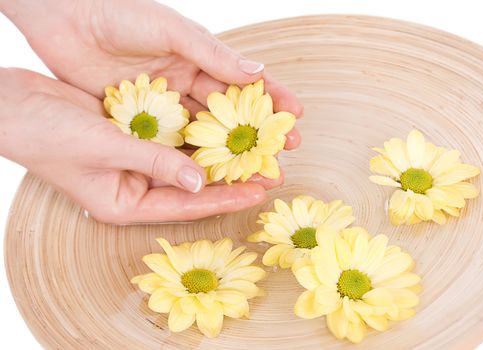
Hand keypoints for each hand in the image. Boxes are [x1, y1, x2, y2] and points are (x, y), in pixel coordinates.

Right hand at [0, 68, 274, 223]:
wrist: (11, 104)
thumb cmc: (46, 133)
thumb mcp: (103, 148)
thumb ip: (152, 162)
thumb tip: (198, 180)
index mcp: (125, 202)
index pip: (186, 204)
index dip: (224, 198)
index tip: (259, 191)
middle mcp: (134, 185)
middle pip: (191, 184)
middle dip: (228, 176)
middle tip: (268, 169)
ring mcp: (134, 161)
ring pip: (185, 160)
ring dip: (216, 152)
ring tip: (253, 147)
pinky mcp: (132, 137)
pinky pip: (172, 137)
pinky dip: (195, 131)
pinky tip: (220, 123)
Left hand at [1, 0, 302, 147]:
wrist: (62, 18)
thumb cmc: (118, 14)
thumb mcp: (169, 29)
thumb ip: (211, 53)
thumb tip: (257, 73)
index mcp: (199, 57)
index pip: (243, 82)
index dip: (272, 97)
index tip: (297, 115)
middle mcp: (186, 82)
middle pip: (229, 114)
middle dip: (257, 133)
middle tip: (285, 153)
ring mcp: (164, 104)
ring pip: (203, 133)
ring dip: (228, 152)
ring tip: (255, 171)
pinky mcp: (140, 120)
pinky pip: (169, 142)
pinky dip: (188, 156)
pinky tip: (208, 173)